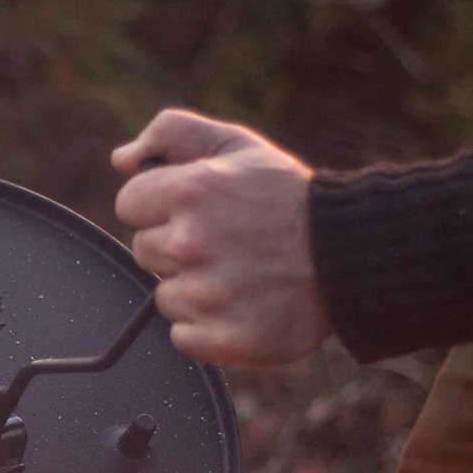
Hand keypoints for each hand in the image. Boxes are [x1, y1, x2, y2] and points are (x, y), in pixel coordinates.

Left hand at [112, 108, 333, 368]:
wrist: (351, 254)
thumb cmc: (288, 198)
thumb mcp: (238, 145)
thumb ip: (173, 134)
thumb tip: (121, 158)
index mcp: (190, 190)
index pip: (130, 203)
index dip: (158, 206)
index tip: (194, 211)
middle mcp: (192, 243)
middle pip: (144, 251)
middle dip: (175, 247)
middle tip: (224, 243)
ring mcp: (207, 294)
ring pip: (164, 296)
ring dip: (193, 289)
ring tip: (238, 274)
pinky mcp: (223, 338)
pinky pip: (182, 337)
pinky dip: (207, 328)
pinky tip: (241, 306)